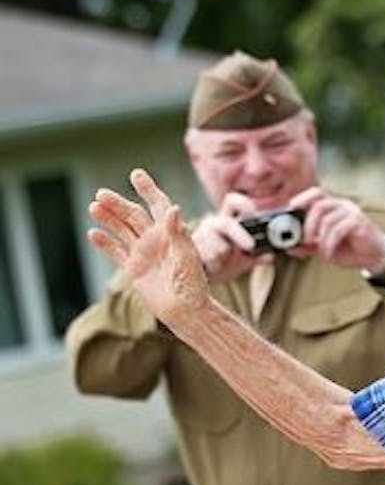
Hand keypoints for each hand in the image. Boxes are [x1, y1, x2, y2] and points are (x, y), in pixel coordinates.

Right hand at [87, 169, 210, 323]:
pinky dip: (104, 243)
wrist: (185, 310)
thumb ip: (178, 233)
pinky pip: (116, 251)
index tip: (136, 174)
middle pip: (134, 215)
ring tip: (93, 207)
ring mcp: (144, 253)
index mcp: (172, 233)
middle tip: (100, 194)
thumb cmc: (192, 284)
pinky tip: (93, 233)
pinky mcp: (134, 268)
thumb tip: (173, 208)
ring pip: (122, 230)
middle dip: (118, 204)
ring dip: (108, 218)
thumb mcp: (187, 256)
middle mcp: (156, 239)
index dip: (148, 189)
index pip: (158, 205)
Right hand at [190, 192, 258, 282]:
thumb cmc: (220, 264)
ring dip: (223, 259)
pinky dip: (214, 266)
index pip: (233, 202)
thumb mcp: (242, 261)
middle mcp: (213, 224)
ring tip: (219, 263)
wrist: (197, 276)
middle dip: (239, 235)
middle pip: (226, 223)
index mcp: (227, 222)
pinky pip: (208, 258)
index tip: (254, 212)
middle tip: (251, 247)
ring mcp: (201, 235)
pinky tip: (210, 267)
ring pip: (219, 247)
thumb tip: (271, 256)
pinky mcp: (189, 248)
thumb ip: (257, 257)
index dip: (244, 203)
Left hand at [287, 186, 384, 271]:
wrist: (374, 258)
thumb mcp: (324, 248)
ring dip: (320, 238)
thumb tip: (289, 247)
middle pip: (319, 205)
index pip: (316, 193)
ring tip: (321, 252)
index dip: (302, 198)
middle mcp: (343, 205)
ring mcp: (352, 212)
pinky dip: (329, 243)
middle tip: (305, 241)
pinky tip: (329, 253)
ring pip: (328, 219)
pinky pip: (338, 229)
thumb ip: (308, 245)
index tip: (290, 208)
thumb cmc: (350, 249)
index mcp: (333, 207)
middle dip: (308, 224)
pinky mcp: (360, 222)